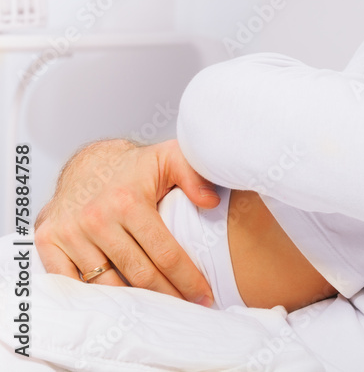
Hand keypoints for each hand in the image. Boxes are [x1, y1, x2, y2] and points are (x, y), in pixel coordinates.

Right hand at [35, 138, 219, 305]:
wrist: (89, 162)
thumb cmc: (135, 167)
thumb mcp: (170, 158)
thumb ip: (194, 175)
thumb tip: (210, 202)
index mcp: (128, 201)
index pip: (165, 254)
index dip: (187, 278)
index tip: (204, 294)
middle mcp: (96, 218)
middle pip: (139, 274)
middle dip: (168, 296)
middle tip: (187, 308)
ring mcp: (70, 232)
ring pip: (107, 284)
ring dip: (135, 303)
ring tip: (159, 310)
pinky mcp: (48, 240)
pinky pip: (71, 282)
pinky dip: (93, 297)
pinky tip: (118, 305)